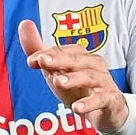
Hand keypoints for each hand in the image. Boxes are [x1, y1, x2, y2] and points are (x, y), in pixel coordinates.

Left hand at [17, 18, 128, 133]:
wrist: (107, 111)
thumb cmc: (80, 88)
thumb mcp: (57, 71)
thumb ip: (39, 51)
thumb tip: (24, 23)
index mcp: (81, 56)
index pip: (62, 51)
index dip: (47, 54)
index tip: (31, 60)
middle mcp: (94, 65)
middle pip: (77, 60)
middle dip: (60, 60)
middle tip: (43, 61)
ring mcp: (104, 82)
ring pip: (90, 77)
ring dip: (73, 79)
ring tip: (57, 82)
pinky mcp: (111, 100)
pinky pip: (102, 99)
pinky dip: (89, 103)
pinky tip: (77, 108)